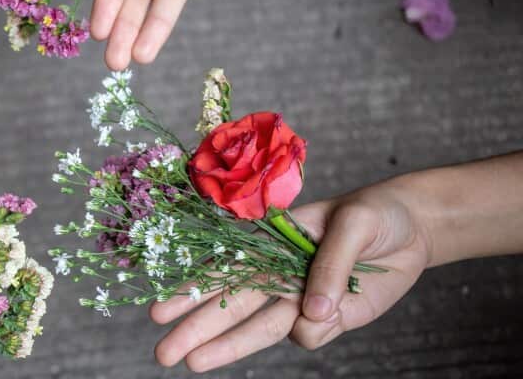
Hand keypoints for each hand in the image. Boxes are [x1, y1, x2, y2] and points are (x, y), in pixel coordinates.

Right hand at [149, 181, 432, 371]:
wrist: (415, 229)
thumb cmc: (375, 213)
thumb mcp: (354, 224)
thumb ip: (330, 265)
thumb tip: (312, 312)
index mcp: (271, 241)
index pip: (225, 267)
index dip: (192, 290)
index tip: (161, 311)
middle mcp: (278, 272)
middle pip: (231, 306)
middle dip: (195, 329)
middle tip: (164, 353)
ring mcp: (300, 298)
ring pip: (258, 330)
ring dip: (226, 348)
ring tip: (193, 365)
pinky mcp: (328, 319)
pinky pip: (310, 336)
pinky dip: (317, 330)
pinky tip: (333, 312)